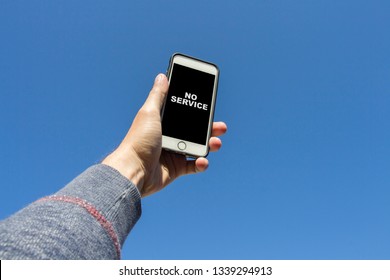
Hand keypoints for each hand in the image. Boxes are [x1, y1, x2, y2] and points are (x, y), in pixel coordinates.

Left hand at [102, 74, 226, 196]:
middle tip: (221, 127)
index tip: (209, 104)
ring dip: (210, 145)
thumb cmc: (138, 141)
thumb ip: (158, 95)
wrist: (133, 170)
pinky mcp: (176, 169)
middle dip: (210, 128)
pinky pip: (194, 166)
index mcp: (164, 122)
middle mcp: (169, 136)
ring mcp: (174, 152)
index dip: (197, 109)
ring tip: (216, 143)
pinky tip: (202, 161)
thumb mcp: (149, 113)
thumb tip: (162, 76)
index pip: (184, 113)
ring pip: (198, 147)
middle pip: (195, 130)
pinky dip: (201, 164)